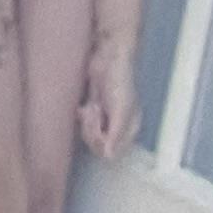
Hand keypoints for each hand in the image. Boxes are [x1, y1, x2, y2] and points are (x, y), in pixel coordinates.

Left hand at [79, 28, 138, 159]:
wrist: (108, 56)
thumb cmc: (118, 81)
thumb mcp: (120, 109)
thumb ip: (115, 133)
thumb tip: (109, 157)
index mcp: (130, 128)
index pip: (113, 153)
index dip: (102, 144)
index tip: (98, 127)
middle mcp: (119, 126)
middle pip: (99, 146)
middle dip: (92, 132)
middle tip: (93, 112)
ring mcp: (106, 119)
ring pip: (90, 137)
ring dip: (87, 124)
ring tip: (90, 106)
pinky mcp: (95, 110)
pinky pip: (85, 125)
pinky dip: (83, 117)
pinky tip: (84, 107)